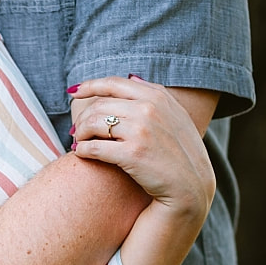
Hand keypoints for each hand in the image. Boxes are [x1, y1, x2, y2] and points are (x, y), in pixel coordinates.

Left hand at [69, 76, 214, 219]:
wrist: (191, 187)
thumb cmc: (181, 153)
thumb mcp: (176, 116)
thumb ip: (155, 95)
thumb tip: (132, 76)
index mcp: (158, 97)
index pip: (114, 84)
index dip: (90, 86)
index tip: (74, 92)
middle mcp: (149, 109)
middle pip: (99, 105)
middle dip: (83, 118)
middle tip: (77, 131)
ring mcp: (141, 131)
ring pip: (93, 124)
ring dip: (80, 134)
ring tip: (78, 142)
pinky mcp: (132, 154)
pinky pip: (93, 148)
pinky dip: (81, 150)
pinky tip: (80, 154)